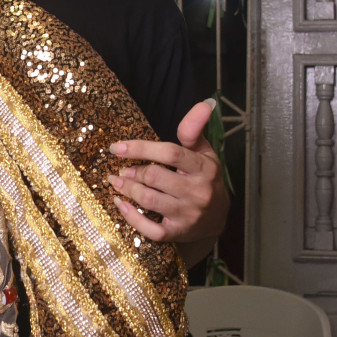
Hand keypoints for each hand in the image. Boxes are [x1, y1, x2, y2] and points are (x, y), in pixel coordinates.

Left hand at [107, 98, 228, 265]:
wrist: (218, 218)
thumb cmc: (205, 178)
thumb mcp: (205, 152)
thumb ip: (195, 129)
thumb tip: (205, 103)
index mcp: (204, 168)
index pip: (170, 153)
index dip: (141, 148)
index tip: (117, 147)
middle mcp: (197, 192)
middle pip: (155, 177)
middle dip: (133, 171)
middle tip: (121, 170)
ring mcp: (187, 215)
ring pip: (149, 200)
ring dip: (128, 189)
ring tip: (117, 181)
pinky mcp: (177, 233)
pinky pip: (149, 228)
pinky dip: (130, 216)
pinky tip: (120, 204)